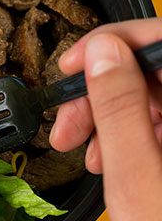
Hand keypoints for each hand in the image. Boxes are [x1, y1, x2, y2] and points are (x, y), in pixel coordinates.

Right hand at [49, 18, 161, 220]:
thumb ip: (118, 108)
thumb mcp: (136, 177)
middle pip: (155, 72)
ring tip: (82, 148)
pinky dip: (125, 138)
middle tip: (68, 121)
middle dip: (102, 90)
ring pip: (152, 99)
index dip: (114, 44)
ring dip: (109, 117)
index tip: (74, 65)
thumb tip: (102, 55)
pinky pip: (157, 127)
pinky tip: (106, 159)